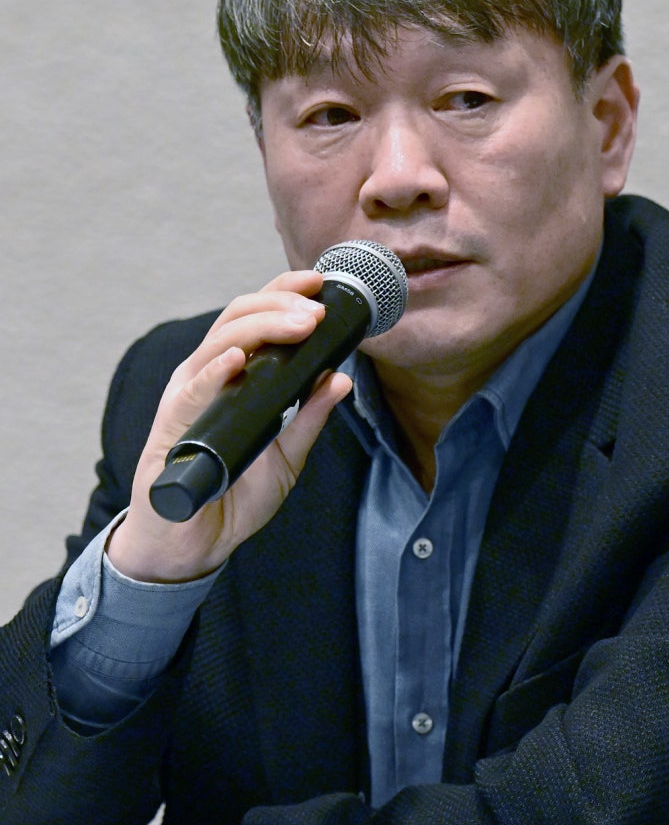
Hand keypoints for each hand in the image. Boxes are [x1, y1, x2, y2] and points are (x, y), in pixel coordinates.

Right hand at [107, 270, 352, 583]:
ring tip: (298, 324)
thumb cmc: (234, 494)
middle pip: (239, 317)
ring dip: (261, 326)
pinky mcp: (173, 423)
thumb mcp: (288, 455)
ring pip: (219, 341)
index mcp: (236, 374)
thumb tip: (341, 379)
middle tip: (317, 311)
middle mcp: (209, 374)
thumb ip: (310, 418)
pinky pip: (194, 388)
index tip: (320, 283)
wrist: (194, 541)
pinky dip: (216, 369)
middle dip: (280, 304)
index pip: (257, 317)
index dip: (285, 292)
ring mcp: (189, 394)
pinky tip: (238, 359)